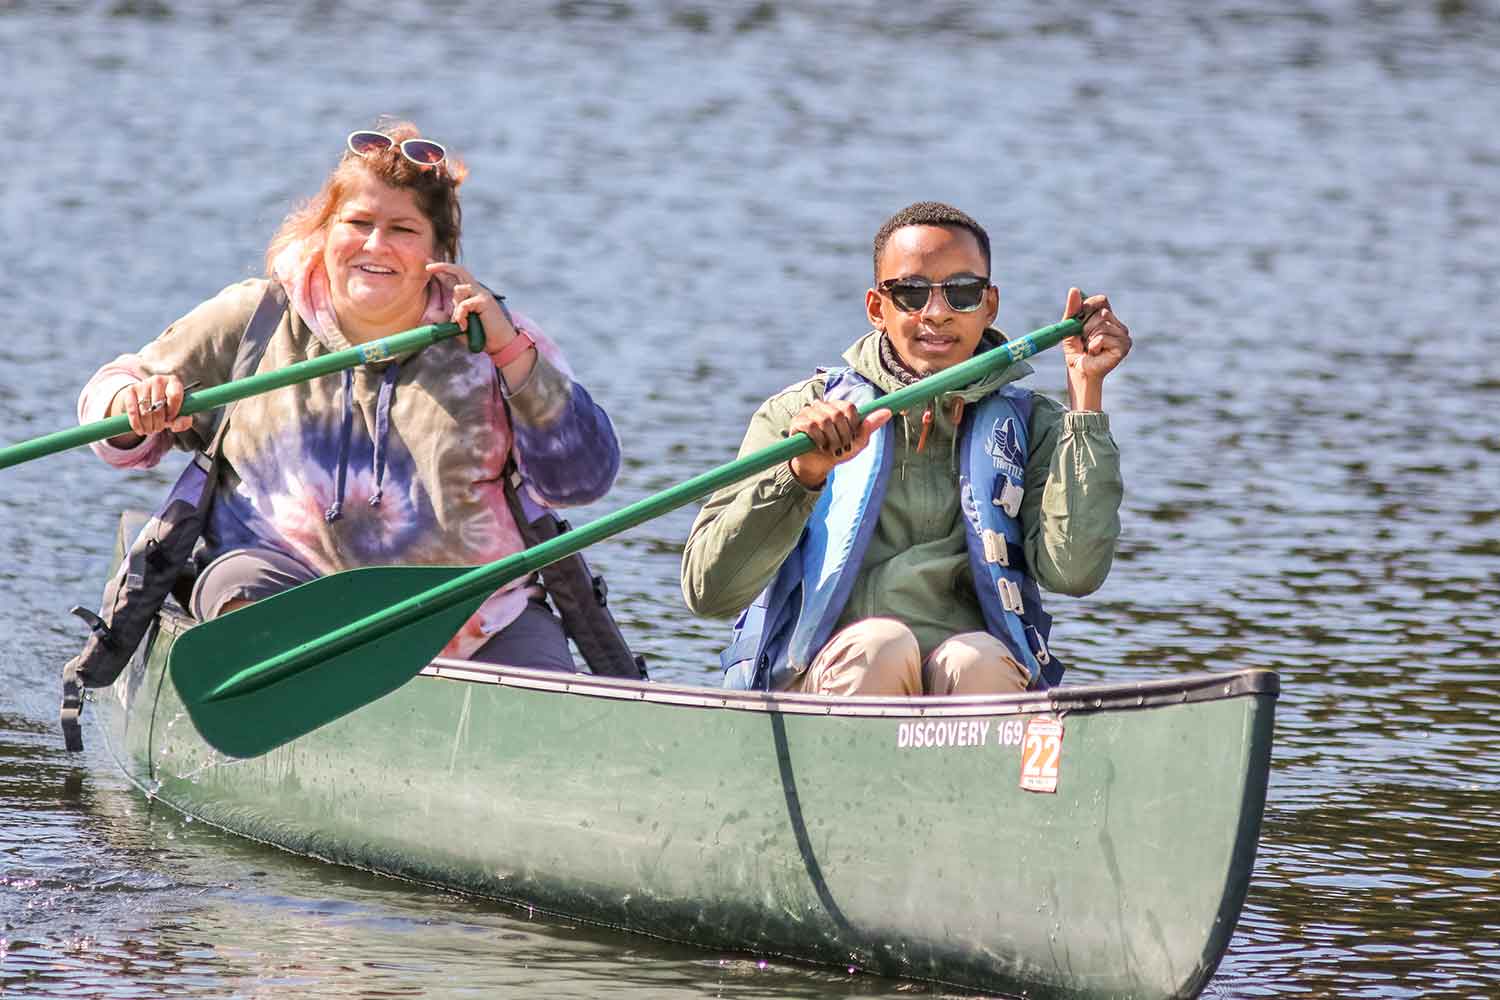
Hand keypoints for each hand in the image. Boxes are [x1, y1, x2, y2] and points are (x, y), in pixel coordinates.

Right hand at [107, 374, 193, 444]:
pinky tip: (140, 430)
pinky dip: (137, 424)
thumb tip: (176, 424)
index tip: (170, 418)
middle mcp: (158, 380)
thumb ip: (184, 420)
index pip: (175, 396)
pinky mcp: (130, 390)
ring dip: (149, 425)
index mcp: (173, 382)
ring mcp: (143, 384)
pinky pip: (133, 411)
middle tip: (159, 428)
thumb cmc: (166, 407)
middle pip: (159, 406)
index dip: (173, 411)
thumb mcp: (179, 413)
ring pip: (146, 411)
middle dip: (160, 422)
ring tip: (150, 430)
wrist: (145, 398)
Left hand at [426, 262, 522, 360]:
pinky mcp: (485, 301)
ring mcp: (481, 294)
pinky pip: (465, 304)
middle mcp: (476, 290)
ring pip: (459, 288)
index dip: (441, 269)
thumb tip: (431, 315)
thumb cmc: (479, 336)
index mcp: (469, 294)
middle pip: (459, 270)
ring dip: (455, 307)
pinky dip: (460, 315)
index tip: (427, 264)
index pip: (454, 277)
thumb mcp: (457, 326)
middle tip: (427, 267)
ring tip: (459, 322)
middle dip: (442, 266)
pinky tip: (463, 326)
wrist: (499, 343)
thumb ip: (446, 319)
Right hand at [786, 400, 893, 488]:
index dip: (852, 425)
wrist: (818, 465)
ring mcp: (808, 412)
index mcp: (837, 407)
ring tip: (831, 448)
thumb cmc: (838, 450)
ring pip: (824, 420)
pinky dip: (819, 439)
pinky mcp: (797, 422)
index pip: (849, 407)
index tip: (851, 438)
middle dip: (843, 435)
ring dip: (831, 440)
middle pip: (837, 413)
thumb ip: (870, 426)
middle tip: (842, 447)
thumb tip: (887, 411)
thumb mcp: (857, 442)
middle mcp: (822, 406)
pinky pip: (811, 426)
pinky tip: (820, 446)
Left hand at [1060, 287, 1130, 410]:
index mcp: (1108, 316)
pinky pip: (1103, 337)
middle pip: (1101, 312)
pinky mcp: (1124, 346)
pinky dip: (1093, 345)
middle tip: (1084, 340)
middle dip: (1085, 326)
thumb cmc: (1076, 350)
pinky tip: (1095, 353)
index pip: (1101, 300)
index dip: (1088, 306)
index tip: (1078, 319)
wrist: (1080, 372)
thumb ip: (1072, 309)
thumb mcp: (1070, 327)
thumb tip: (1074, 289)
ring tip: (1089, 348)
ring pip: (1102, 324)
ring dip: (1089, 337)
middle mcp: (1118, 324)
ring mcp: (1123, 334)